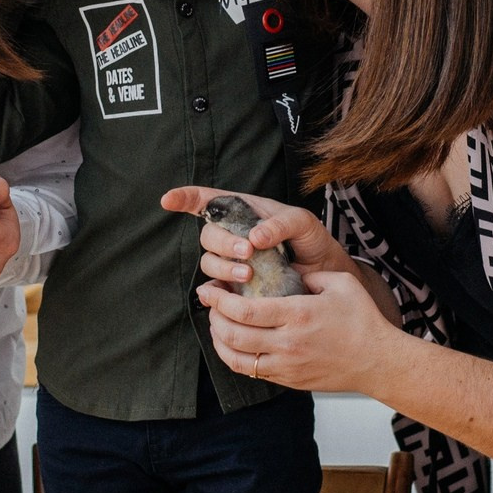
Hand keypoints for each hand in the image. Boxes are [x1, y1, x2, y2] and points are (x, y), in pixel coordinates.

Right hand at [158, 186, 356, 286]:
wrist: (325, 275)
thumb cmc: (312, 241)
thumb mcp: (303, 223)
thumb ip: (281, 223)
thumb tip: (255, 237)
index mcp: (244, 211)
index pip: (207, 200)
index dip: (185, 198)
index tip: (168, 200)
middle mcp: (232, 235)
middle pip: (207, 235)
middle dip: (223, 243)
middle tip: (247, 252)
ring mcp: (231, 261)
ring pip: (209, 262)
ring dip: (224, 267)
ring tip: (248, 275)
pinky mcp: (234, 287)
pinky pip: (215, 288)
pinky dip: (216, 291)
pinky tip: (228, 294)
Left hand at [194, 268, 393, 393]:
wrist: (378, 361)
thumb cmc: (363, 320)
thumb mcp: (340, 283)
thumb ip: (310, 272)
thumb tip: (287, 267)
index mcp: (297, 314)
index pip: (244, 310)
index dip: (220, 300)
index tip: (211, 289)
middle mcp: (288, 343)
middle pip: (233, 335)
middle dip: (213, 317)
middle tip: (208, 303)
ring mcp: (287, 365)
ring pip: (237, 359)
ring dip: (219, 341)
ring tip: (216, 325)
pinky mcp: (289, 380)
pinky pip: (252, 371)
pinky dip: (235, 358)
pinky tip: (234, 345)